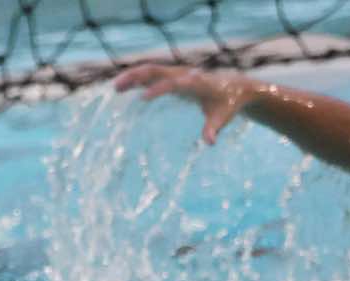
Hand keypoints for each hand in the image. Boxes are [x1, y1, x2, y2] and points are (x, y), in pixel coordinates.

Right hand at [113, 64, 262, 144]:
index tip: (143, 98)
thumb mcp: (222, 117)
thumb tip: (210, 143)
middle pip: (158, 70)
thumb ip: (214, 128)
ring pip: (152, 69)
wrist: (234, 88)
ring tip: (115, 87)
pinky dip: (138, 79)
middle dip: (137, 77)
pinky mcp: (173, 76)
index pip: (175, 83)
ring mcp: (177, 73)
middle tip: (118, 87)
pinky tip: (123, 87)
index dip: (159, 89)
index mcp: (197, 82)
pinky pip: (153, 74)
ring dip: (133, 76)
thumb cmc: (227, 105)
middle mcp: (185, 74)